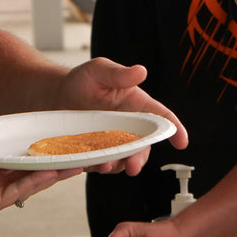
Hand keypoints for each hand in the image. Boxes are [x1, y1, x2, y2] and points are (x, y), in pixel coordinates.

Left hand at [0, 110, 80, 236]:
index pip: (13, 147)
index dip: (32, 140)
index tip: (52, 130)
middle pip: (28, 163)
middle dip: (51, 155)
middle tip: (74, 146)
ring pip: (31, 177)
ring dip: (53, 170)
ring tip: (76, 161)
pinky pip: (20, 191)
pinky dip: (37, 182)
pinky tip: (53, 173)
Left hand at [57, 59, 187, 174]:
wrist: (54, 96)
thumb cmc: (81, 80)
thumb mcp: (99, 70)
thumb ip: (119, 74)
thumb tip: (141, 71)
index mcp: (137, 106)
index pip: (162, 118)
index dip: (175, 130)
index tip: (182, 142)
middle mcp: (129, 127)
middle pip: (143, 146)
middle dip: (140, 158)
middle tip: (133, 165)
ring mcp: (113, 142)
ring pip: (123, 159)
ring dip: (118, 165)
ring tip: (105, 165)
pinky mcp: (96, 152)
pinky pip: (102, 164)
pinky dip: (99, 167)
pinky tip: (91, 163)